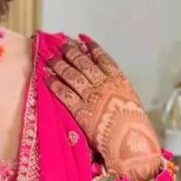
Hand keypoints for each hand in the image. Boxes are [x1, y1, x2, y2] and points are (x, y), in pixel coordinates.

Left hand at [45, 35, 160, 179]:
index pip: (103, 57)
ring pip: (71, 74)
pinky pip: (64, 93)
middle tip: (60, 44)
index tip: (82, 38)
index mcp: (119, 80)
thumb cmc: (134, 125)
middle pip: (84, 63)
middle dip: (70, 51)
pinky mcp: (80, 110)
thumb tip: (104, 78)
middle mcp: (104, 84)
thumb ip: (117, 87)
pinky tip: (46, 76)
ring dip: (59, 64)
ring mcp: (91, 96)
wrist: (133, 142)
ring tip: (49, 57)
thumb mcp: (131, 99)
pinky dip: (54, 83)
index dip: (91, 46)